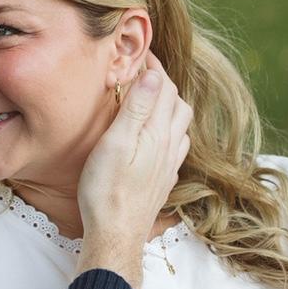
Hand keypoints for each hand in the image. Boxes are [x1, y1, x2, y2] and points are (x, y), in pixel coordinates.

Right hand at [76, 55, 191, 287]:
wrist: (116, 235)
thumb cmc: (107, 190)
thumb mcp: (116, 143)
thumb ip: (136, 108)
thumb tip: (154, 75)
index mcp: (158, 132)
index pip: (164, 88)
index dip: (154, 67)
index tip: (140, 53)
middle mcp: (170, 146)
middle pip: (177, 103)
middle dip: (163, 83)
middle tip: (143, 71)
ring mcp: (169, 165)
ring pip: (180, 125)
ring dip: (168, 106)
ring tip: (150, 98)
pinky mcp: (163, 180)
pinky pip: (176, 146)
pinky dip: (169, 130)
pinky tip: (157, 136)